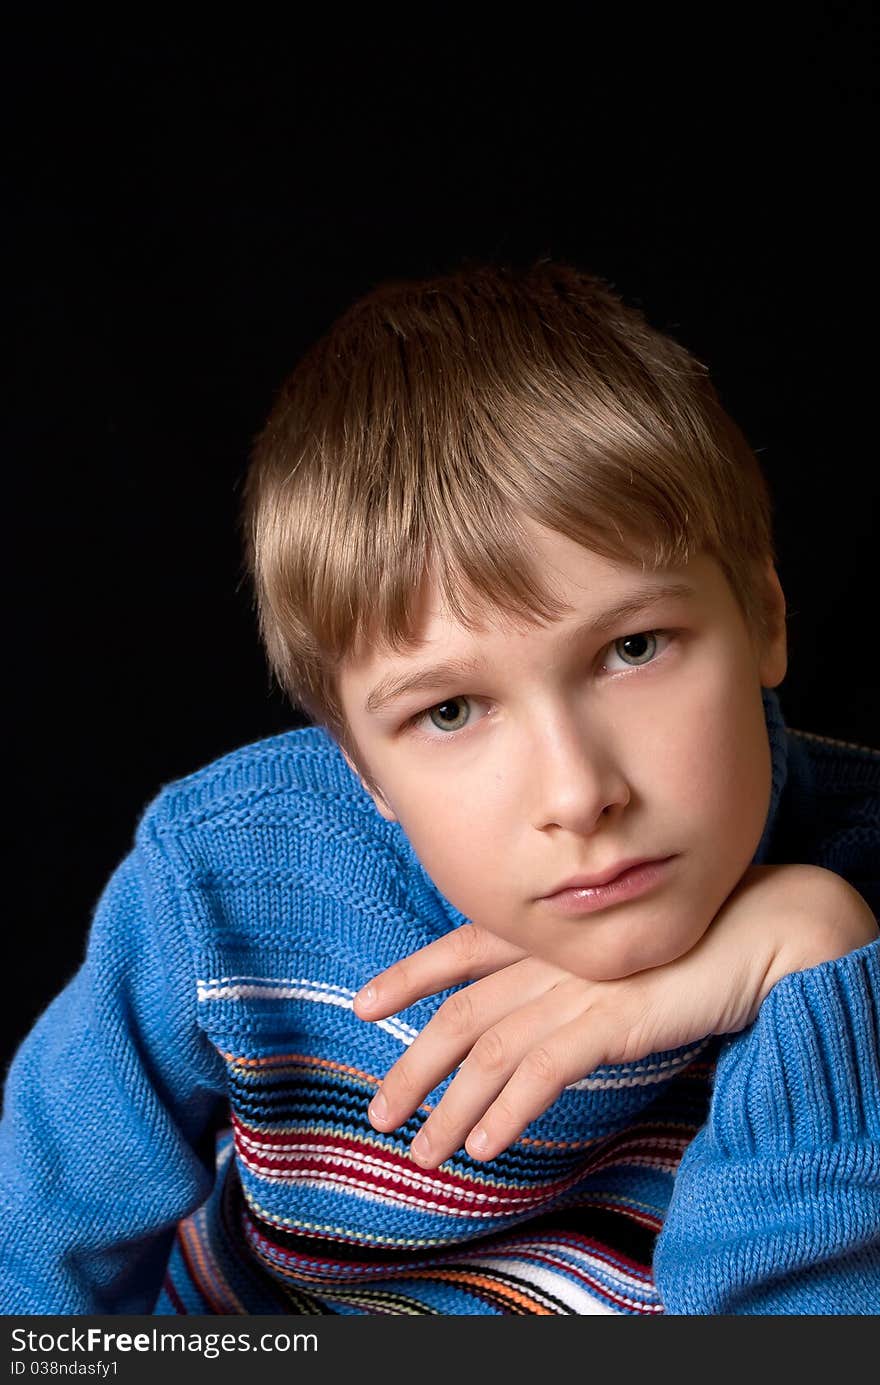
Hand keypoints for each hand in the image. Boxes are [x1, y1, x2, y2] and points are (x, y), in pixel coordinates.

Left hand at [354, 864, 877, 1167]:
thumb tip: (526, 1013)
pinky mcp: (610, 1020)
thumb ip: (563, 973)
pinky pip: (543, 1071)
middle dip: (413, 1067)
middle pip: (461, 1015)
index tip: (364, 1004)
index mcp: (547, 936)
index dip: (409, 976)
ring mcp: (577, 988)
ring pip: (490, 1052)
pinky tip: (485, 1145)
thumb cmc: (686, 947)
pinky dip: (508, 1111)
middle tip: (379, 1115)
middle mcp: (550, 958)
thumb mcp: (609, 953)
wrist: (758, 934)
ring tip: (423, 1153)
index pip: (460, 951)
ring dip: (450, 1109)